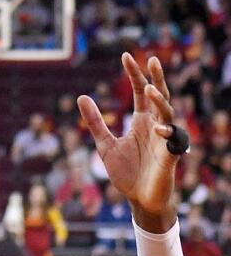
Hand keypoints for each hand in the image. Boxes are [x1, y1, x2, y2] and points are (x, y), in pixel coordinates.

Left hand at [78, 54, 180, 221]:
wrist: (139, 199)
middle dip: (156, 78)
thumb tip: (81, 96)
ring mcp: (165, 140)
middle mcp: (155, 126)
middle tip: (151, 59)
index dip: (134, 74)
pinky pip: (175, 141)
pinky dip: (168, 134)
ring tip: (148, 89)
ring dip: (160, 101)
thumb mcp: (105, 145)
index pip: (139, 92)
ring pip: (168, 114)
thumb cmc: (126, 173)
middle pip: (158, 96)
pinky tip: (158, 129)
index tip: (125, 56)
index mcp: (141, 121)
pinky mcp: (171, 156)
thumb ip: (95, 122)